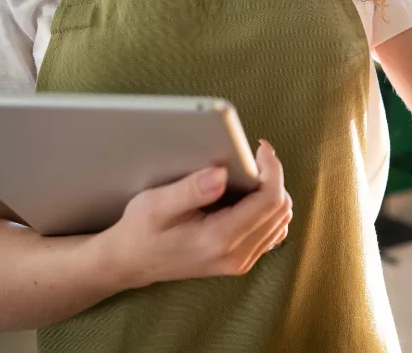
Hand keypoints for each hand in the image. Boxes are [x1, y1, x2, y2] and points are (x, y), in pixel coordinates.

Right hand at [98, 140, 292, 289]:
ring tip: (253, 172)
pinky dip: (269, 208)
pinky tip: (250, 194)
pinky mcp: (240, 260)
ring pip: (281, 220)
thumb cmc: (141, 230)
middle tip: (255, 156)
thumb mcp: (157, 204)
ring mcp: (240, 261)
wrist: (130, 262)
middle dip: (274, 177)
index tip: (261, 148)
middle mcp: (236, 255)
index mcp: (218, 239)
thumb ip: (191, 189)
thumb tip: (222, 173)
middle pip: (281, 209)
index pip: (269, 200)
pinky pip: (272, 231)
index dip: (272, 169)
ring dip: (273, 191)